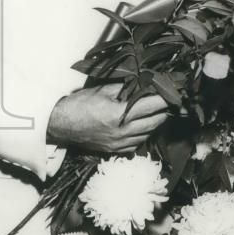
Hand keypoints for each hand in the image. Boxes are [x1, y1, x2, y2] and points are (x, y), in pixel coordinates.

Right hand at [47, 83, 169, 153]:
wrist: (59, 125)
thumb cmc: (80, 104)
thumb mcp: (104, 90)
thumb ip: (127, 88)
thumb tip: (147, 83)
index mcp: (119, 114)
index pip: (152, 105)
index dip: (166, 97)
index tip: (174, 90)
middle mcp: (121, 132)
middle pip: (155, 121)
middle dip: (164, 110)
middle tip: (169, 99)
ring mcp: (118, 144)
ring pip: (148, 134)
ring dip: (156, 122)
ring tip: (158, 110)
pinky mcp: (114, 150)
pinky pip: (138, 144)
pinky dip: (144, 134)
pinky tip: (143, 125)